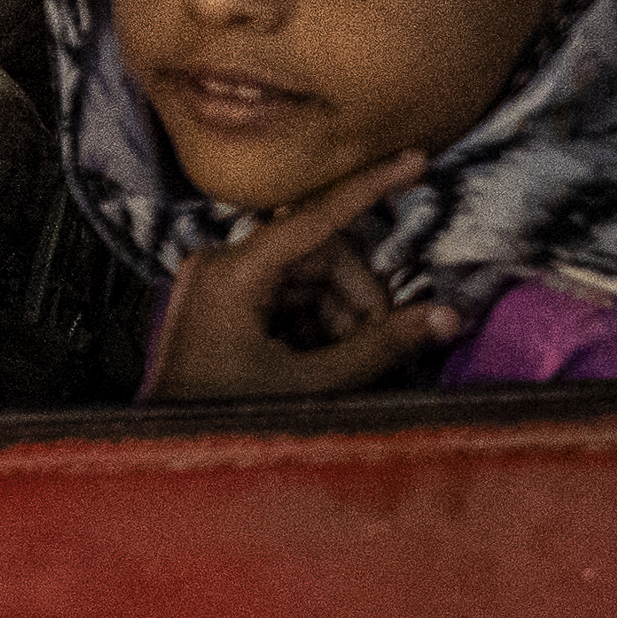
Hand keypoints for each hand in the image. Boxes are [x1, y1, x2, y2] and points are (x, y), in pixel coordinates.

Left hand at [144, 153, 463, 400]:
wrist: (171, 458)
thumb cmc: (226, 421)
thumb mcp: (312, 385)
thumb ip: (380, 347)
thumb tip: (445, 317)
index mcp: (232, 272)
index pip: (316, 216)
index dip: (370, 186)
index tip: (413, 159)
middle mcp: (219, 266)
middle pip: (319, 254)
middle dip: (357, 298)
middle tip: (380, 344)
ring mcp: (217, 285)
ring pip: (307, 279)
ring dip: (339, 317)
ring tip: (348, 364)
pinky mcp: (221, 307)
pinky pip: (285, 298)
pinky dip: (314, 325)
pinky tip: (322, 362)